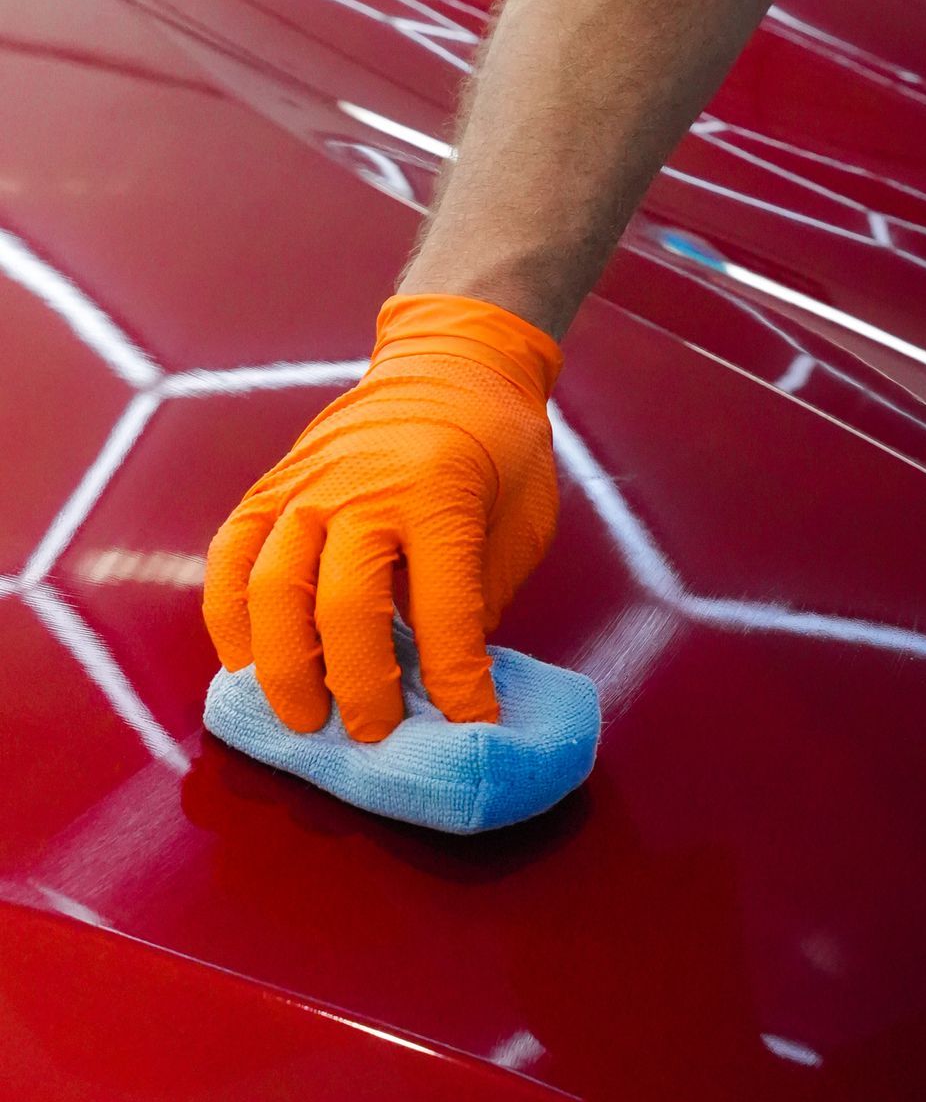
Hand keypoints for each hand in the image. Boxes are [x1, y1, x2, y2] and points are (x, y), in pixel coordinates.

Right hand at [203, 295, 563, 742]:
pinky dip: (229, 618)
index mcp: (440, 494)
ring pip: (270, 587)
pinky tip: (244, 664)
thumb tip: (442, 681)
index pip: (444, 608)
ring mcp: (305, 486)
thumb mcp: (521, 518)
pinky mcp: (269, 489)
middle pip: (342, 605)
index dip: (457, 679)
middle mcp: (362, 489)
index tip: (470, 724)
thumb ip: (479, 596)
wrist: (450, 365)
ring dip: (281, 666)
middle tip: (372, 736)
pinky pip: (230, 558)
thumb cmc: (498, 449)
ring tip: (302, 721)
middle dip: (357, 686)